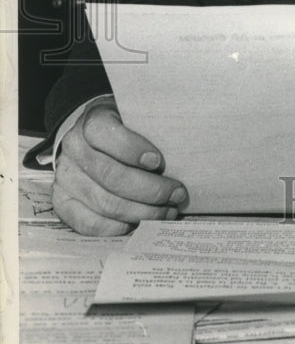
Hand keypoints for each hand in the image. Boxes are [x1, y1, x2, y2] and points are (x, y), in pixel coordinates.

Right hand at [52, 99, 187, 235]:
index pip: (108, 135)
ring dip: (141, 212)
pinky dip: (117, 227)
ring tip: (167, 212)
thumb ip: (151, 130)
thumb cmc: (124, 127)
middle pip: (112, 176)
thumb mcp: (137, 117)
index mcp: (92, 122)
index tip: (159, 161)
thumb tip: (183, 154)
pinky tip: (138, 224)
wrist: (91, 136)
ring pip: (105, 203)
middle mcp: (74, 149)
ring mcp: (65, 178)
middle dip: (150, 190)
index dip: (133, 150)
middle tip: (177, 194)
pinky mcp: (62, 202)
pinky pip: (88, 223)